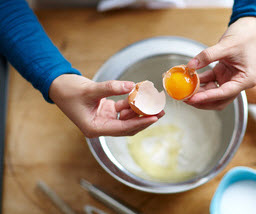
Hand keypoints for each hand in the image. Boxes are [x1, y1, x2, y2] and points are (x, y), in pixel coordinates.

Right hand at [49, 74, 163, 137]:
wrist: (56, 85)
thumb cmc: (68, 90)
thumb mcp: (90, 89)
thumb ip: (111, 88)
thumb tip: (131, 86)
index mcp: (94, 128)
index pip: (122, 128)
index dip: (139, 123)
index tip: (154, 118)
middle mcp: (100, 126)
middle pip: (128, 126)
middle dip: (145, 119)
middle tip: (161, 112)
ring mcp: (104, 119)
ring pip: (127, 118)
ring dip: (140, 110)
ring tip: (155, 103)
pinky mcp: (106, 110)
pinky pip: (123, 109)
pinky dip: (132, 103)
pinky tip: (142, 95)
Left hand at [186, 17, 255, 109]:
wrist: (250, 27)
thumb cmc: (245, 36)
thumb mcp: (225, 45)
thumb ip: (207, 56)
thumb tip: (191, 66)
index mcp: (246, 79)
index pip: (225, 93)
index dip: (208, 97)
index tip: (194, 99)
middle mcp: (239, 82)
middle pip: (219, 99)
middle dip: (202, 100)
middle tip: (186, 98)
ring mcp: (230, 79)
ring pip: (213, 93)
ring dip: (200, 92)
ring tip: (185, 90)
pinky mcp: (223, 74)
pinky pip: (210, 81)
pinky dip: (200, 82)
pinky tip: (189, 79)